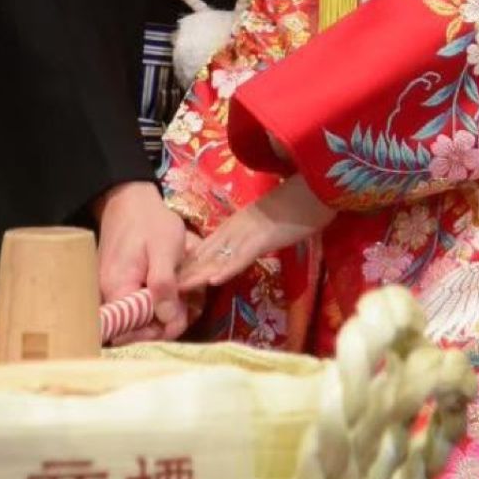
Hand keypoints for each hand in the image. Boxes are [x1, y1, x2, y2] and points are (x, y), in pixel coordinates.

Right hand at [94, 181, 188, 339]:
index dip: (158, 331)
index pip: (131, 331)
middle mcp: (108, 295)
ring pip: (142, 315)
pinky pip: (140, 301)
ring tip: (189, 292)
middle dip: (168, 319)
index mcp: (117, 288)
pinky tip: (176, 285)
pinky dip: (160, 298)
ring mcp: (112, 291)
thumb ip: (164, 285)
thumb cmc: (149, 221)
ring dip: (167, 308)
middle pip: (138, 326)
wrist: (129, 199)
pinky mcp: (120, 285)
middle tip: (191, 302)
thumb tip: (167, 320)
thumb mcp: (165, 248)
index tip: (180, 317)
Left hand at [178, 175, 335, 292]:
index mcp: (235, 226)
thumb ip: (250, 236)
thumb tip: (237, 251)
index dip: (190, 264)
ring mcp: (248, 233)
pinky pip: (242, 256)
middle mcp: (235, 229)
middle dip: (187, 272)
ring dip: (199, 275)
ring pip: (219, 257)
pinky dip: (228, 269)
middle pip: (206, 254)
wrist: (312, 189)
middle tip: (166, 289)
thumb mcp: (265, 224)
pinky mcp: (263, 238)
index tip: (172, 280)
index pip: (206, 248)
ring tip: (180, 289)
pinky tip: (214, 281)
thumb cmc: (295, 206)